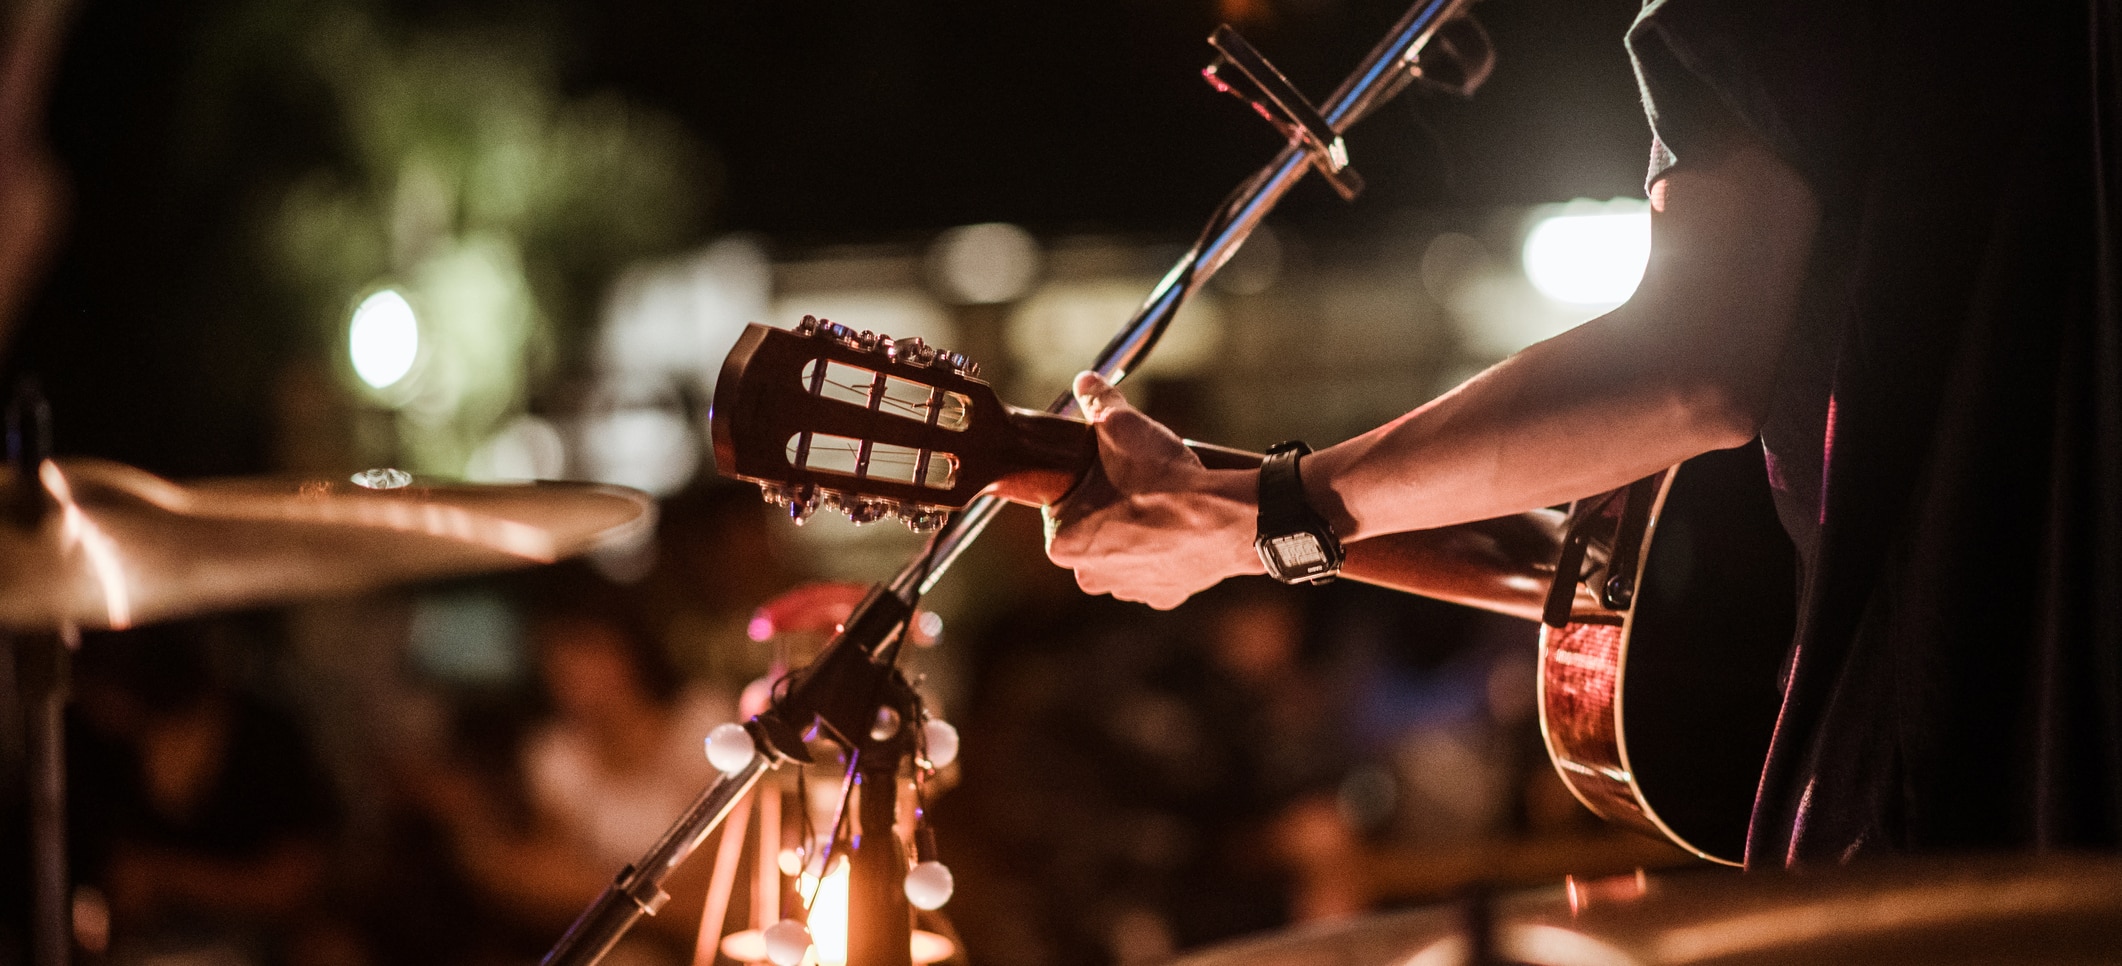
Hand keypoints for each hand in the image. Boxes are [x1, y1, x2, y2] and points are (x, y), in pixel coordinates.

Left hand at [1043, 372, 1262, 608]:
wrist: (1226, 518)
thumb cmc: (1164, 480)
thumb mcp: (1122, 427)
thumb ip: (1097, 402)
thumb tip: (1085, 382)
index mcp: (1063, 543)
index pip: (1062, 506)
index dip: (1086, 483)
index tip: (1106, 470)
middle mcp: (1088, 575)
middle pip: (1091, 531)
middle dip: (1110, 508)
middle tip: (1135, 483)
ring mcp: (1128, 589)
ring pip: (1124, 552)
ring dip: (1137, 532)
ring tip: (1159, 502)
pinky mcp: (1164, 596)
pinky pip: (1157, 568)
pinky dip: (1166, 550)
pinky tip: (1178, 528)